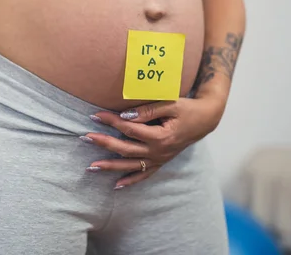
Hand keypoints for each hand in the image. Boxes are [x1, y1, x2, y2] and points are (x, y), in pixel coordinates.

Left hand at [82, 96, 225, 188]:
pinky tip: (116, 186)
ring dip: (110, 166)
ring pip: (130, 165)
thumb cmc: (186, 108)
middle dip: (103, 143)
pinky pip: (144, 175)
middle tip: (85, 137)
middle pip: (125, 149)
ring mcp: (160, 159)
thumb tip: (124, 117)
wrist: (205, 120)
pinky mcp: (161, 162)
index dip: (111, 121)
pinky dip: (130, 181)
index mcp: (160, 136)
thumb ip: (147, 110)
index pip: (129, 129)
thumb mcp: (170, 104)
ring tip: (90, 166)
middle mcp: (159, 152)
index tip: (95, 115)